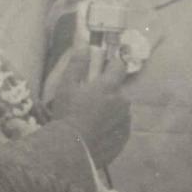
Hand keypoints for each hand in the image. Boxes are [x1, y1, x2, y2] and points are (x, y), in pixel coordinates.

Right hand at [50, 46, 130, 168]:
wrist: (70, 149)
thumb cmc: (67, 113)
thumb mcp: (66, 85)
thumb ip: (77, 63)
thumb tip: (84, 42)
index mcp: (109, 86)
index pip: (119, 66)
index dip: (113, 63)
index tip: (106, 65)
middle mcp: (122, 102)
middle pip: (118, 91)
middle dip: (108, 92)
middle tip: (89, 101)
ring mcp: (125, 122)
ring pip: (120, 110)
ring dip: (110, 110)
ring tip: (91, 119)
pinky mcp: (124, 139)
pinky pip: (119, 128)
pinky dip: (111, 127)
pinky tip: (96, 132)